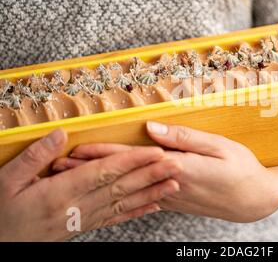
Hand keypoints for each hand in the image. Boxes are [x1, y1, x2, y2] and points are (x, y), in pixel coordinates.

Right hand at [0, 128, 180, 240]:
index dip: (132, 161)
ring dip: (151, 194)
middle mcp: (77, 206)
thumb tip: (60, 134)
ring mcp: (83, 219)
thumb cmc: (1, 213)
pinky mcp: (84, 226)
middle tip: (177, 164)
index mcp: (60, 192)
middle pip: (121, 188)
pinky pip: (115, 219)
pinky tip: (154, 206)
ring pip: (124, 204)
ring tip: (174, 184)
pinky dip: (136, 212)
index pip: (105, 172)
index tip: (155, 151)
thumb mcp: (6, 181)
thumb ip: (34, 157)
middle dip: (151, 175)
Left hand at [55, 122, 277, 222]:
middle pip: (122, 177)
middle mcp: (169, 186)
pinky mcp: (176, 201)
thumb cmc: (242, 169)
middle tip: (60, 169)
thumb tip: (151, 127)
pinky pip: (142, 196)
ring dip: (101, 184)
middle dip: (90, 173)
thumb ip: (184, 137)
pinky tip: (111, 192)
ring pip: (127, 189)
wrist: (256, 200)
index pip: (131, 159)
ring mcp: (171, 197)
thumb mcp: (219, 146)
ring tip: (77, 181)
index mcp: (178, 168)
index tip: (75, 151)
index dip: (101, 155)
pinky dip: (122, 193)